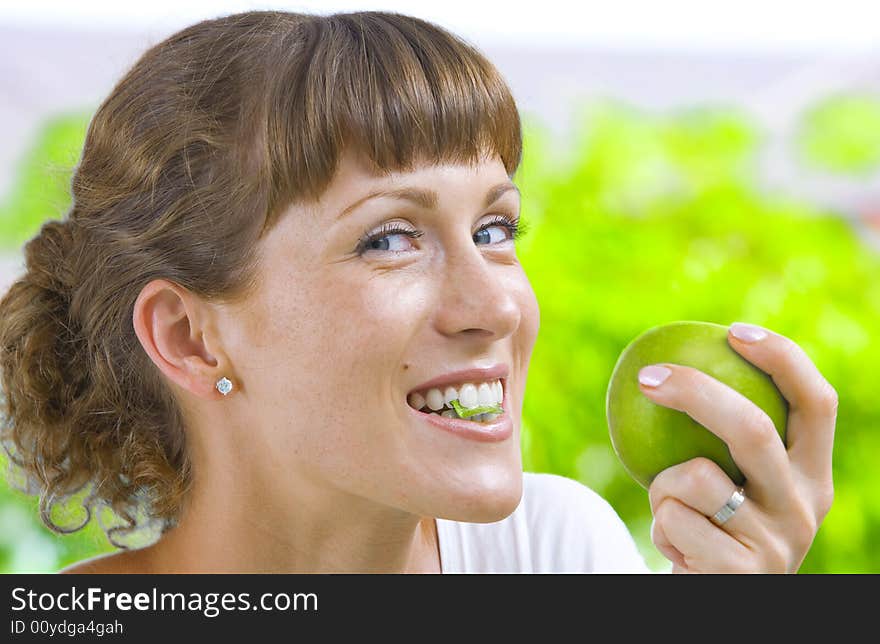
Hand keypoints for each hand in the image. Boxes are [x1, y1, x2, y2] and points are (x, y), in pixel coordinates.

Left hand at [640, 322, 836, 572]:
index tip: (733, 331)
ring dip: (661, 485)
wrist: (713, 600)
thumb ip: (721, 437)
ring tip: (672, 508)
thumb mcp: (734, 484)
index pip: (817, 404)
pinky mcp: (738, 574)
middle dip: (696, 392)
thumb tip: (667, 360)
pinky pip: (671, 520)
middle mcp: (806, 508)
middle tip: (647, 375)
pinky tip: (676, 546)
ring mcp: (776, 544)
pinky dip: (658, 526)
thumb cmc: (714, 528)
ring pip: (693, 478)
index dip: (783, 359)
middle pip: (753, 428)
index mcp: (813, 476)